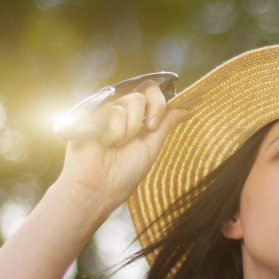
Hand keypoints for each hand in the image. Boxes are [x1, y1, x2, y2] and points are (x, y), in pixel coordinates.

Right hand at [54, 79, 190, 214]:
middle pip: (146, 90)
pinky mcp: (91, 113)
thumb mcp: (151, 147)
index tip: (155, 126)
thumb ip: (165, 124)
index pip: (152, 93)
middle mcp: (122, 112)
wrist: (99, 188)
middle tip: (147, 130)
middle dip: (153, 110)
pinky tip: (103, 144)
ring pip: (134, 100)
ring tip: (116, 145)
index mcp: (137, 120)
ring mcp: (106, 111)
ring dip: (131, 129)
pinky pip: (115, 111)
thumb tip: (186, 110)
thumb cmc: (124, 173)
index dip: (159, 103)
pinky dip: (115, 132)